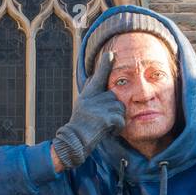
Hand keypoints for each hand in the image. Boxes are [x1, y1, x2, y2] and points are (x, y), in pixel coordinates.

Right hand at [52, 50, 125, 169]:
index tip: (111, 54)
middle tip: (101, 120)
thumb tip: (96, 75)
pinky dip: (117, 129)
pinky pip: (121, 121)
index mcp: (89, 94)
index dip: (105, 64)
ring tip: (102, 126)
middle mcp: (94, 98)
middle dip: (114, 110)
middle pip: (116, 98)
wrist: (74, 141)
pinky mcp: (106, 118)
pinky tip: (106, 131)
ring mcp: (100, 107)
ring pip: (120, 109)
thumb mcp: (83, 104)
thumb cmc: (80, 124)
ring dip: (116, 120)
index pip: (99, 76)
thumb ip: (92, 92)